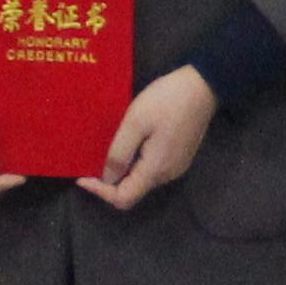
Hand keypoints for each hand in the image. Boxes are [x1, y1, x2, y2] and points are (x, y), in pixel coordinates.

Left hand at [92, 64, 220, 210]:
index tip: (82, 176)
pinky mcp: (180, 157)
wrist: (203, 86)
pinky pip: (152, 169)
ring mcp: (176, 167)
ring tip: (108, 150)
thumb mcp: (135, 123)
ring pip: (142, 180)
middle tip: (91, 161)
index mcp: (155, 169)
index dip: (100, 192)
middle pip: (133, 191)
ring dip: (123, 171)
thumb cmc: (166, 101)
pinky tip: (129, 145)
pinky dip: (135, 164)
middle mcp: (167, 175)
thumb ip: (119, 153)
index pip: (123, 198)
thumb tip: (107, 178)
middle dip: (110, 181)